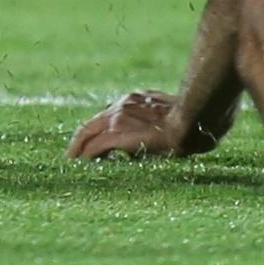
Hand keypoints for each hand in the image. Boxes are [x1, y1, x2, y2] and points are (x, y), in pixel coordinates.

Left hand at [69, 90, 222, 160]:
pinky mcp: (117, 134)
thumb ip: (155, 121)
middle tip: (72, 155)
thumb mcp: (168, 115)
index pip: (108, 116)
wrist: (191, 121)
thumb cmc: (189, 120)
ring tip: (73, 162)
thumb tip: (154, 135)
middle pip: (92, 123)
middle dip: (81, 140)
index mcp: (134, 100)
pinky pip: (95, 146)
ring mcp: (118, 118)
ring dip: (80, 149)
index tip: (93, 143)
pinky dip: (86, 155)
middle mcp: (122, 105)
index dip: (98, 131)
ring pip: (89, 133)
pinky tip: (81, 164)